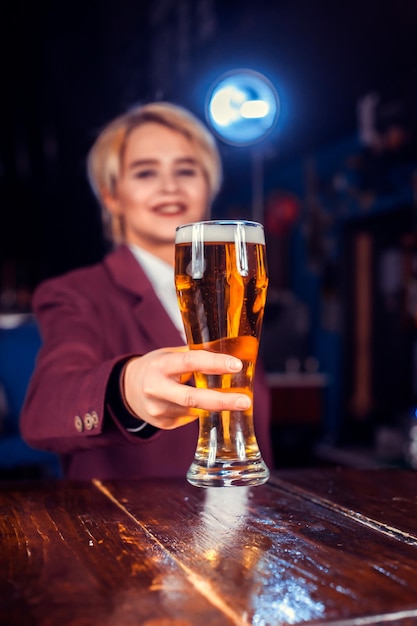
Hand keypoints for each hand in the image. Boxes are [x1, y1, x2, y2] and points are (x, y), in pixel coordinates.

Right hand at [122, 348, 250, 429]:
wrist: (127, 389)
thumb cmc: (156, 367)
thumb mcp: (169, 355)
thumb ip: (194, 355)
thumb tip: (231, 351)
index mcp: (160, 365)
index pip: (189, 362)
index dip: (214, 363)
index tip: (236, 366)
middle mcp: (156, 389)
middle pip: (192, 398)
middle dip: (221, 400)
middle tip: (245, 401)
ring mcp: (158, 410)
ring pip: (195, 410)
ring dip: (217, 405)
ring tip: (236, 401)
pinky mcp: (163, 424)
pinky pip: (190, 417)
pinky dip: (203, 411)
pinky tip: (206, 405)